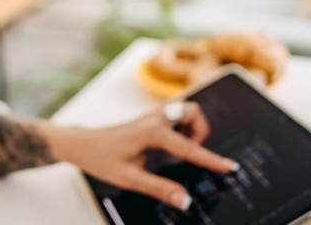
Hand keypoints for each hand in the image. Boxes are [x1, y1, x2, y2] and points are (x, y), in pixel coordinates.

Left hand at [43, 102, 238, 211]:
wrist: (81, 144)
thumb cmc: (101, 158)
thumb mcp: (130, 179)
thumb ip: (160, 188)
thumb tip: (184, 200)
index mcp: (152, 132)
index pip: (190, 147)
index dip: (211, 159)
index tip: (229, 166)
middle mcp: (154, 118)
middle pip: (193, 112)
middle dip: (201, 131)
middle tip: (193, 153)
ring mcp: (152, 115)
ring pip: (186, 109)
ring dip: (192, 127)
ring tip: (182, 150)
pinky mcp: (149, 117)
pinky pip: (176, 114)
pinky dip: (182, 126)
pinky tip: (172, 145)